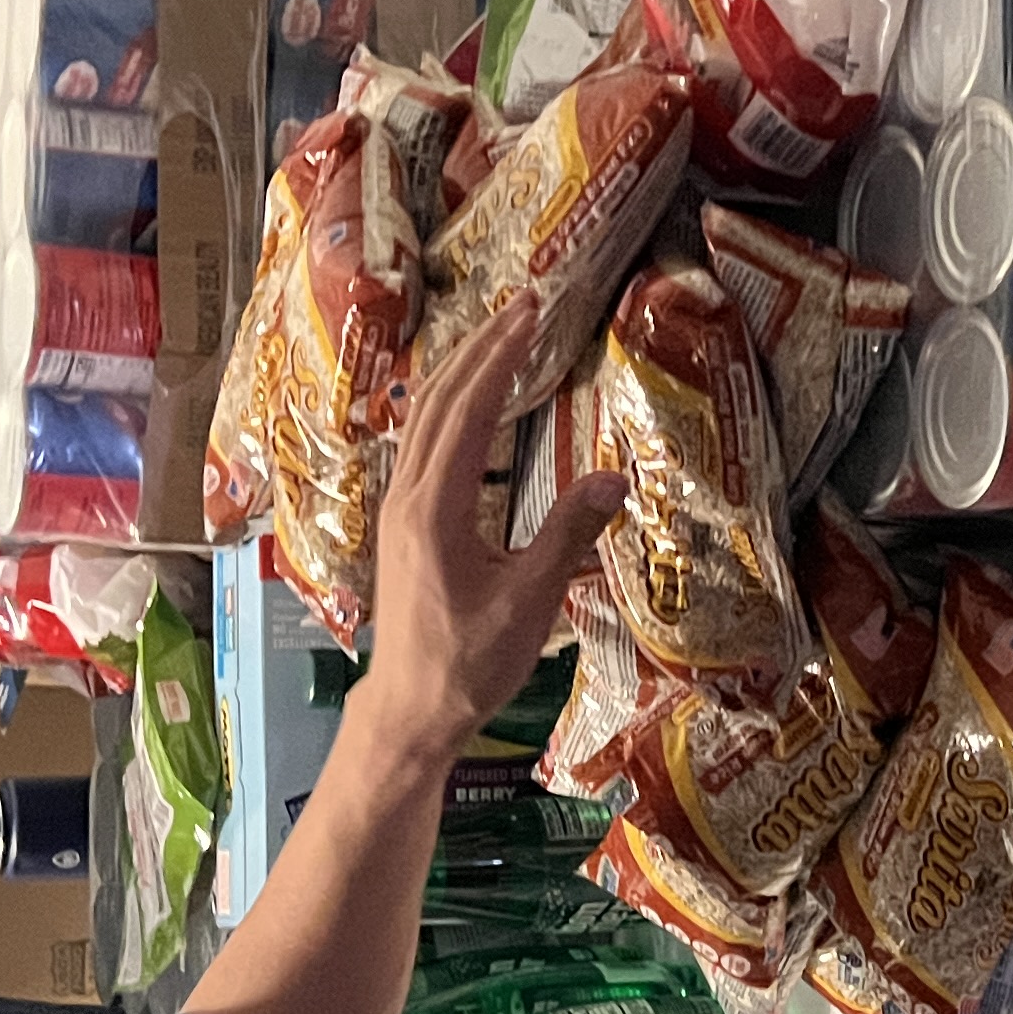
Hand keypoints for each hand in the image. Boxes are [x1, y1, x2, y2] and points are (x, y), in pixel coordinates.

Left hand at [350, 291, 626, 765]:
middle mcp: (408, 497)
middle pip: (439, 400)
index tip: (530, 312)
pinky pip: (422, 444)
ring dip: (461, 372)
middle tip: (522, 305)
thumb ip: (568, 535)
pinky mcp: (403, 526)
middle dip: (481, 347)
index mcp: (435, 508)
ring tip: (499, 337)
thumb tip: (613, 477)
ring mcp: (399, 510)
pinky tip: (467, 406)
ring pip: (424, 419)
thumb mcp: (529, 602)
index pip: (471, 411)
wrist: (410, 709)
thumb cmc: (468, 664)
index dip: (502, 356)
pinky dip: (449, 408)